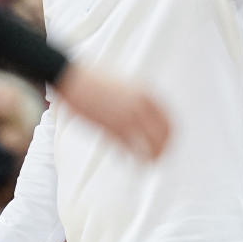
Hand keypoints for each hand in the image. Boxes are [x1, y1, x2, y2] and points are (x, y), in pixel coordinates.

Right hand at [54, 63, 169, 159]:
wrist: (73, 78)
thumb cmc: (93, 78)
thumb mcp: (123, 82)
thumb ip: (136, 97)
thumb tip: (143, 110)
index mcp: (145, 92)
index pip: (168, 119)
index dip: (169, 133)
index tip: (166, 140)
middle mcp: (140, 105)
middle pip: (163, 135)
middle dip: (163, 147)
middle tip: (159, 154)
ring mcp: (128, 118)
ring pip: (150, 145)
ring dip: (152, 157)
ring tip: (149, 163)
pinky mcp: (113, 128)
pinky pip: (131, 149)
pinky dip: (135, 158)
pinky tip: (134, 162)